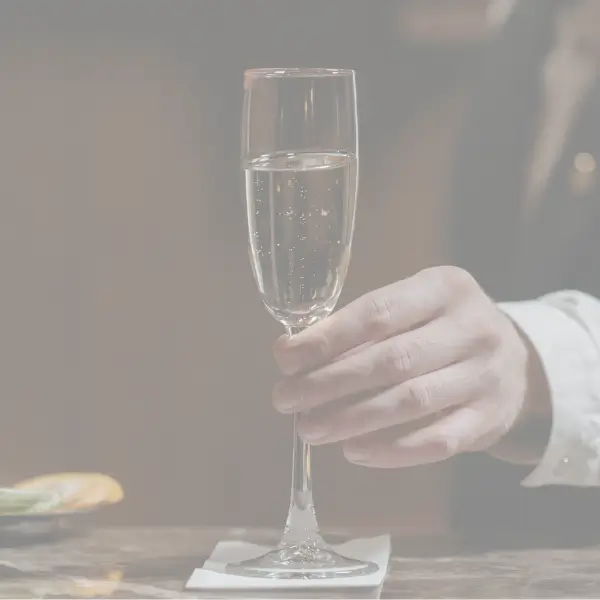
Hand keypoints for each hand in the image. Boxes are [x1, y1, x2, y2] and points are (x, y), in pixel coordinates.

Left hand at [272, 266, 550, 467]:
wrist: (514, 362)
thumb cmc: (442, 330)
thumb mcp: (414, 307)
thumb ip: (362, 325)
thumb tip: (294, 354)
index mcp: (445, 288)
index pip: (378, 312)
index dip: (327, 338)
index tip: (285, 358)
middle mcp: (472, 327)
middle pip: (391, 359)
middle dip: (329, 382)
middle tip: (285, 399)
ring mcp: (487, 375)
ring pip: (411, 401)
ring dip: (352, 419)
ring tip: (309, 429)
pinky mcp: (491, 418)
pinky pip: (438, 441)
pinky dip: (391, 450)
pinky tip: (354, 451)